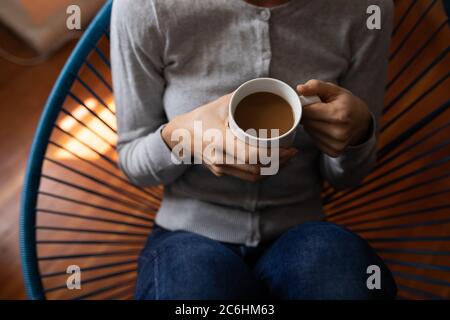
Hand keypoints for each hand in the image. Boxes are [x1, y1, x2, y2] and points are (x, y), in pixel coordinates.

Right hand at [162, 94, 297, 180]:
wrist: (180, 135)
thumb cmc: (201, 116)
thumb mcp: (221, 104)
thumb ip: (243, 98)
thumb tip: (267, 91)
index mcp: (219, 140)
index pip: (251, 155)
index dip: (274, 156)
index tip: (289, 149)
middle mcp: (219, 158)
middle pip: (255, 169)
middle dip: (278, 163)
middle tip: (293, 152)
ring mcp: (219, 168)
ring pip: (252, 176)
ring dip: (272, 170)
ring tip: (286, 159)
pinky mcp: (220, 172)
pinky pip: (245, 176)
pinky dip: (261, 172)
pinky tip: (271, 164)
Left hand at [297, 80, 371, 157]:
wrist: (362, 123)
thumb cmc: (347, 104)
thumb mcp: (334, 90)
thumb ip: (316, 86)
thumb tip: (299, 88)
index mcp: (338, 115)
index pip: (307, 111)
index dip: (304, 105)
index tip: (307, 102)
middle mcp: (338, 132)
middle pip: (307, 122)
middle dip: (307, 114)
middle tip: (317, 110)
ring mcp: (336, 144)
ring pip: (309, 132)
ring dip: (311, 124)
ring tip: (323, 119)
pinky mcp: (334, 152)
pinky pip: (314, 140)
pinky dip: (316, 133)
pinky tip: (325, 128)